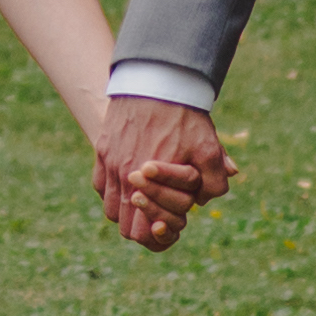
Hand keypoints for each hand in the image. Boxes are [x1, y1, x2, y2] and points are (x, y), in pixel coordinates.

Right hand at [96, 96, 229, 249]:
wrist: (156, 79)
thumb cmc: (184, 116)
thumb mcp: (209, 147)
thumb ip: (214, 180)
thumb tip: (205, 201)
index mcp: (149, 185)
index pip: (144, 234)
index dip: (160, 236)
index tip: (172, 223)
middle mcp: (124, 178)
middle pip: (125, 229)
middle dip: (145, 226)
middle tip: (162, 214)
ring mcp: (109, 165)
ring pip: (111, 211)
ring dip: (128, 212)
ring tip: (147, 199)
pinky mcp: (101, 151)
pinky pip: (101, 187)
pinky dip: (114, 192)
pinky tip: (132, 181)